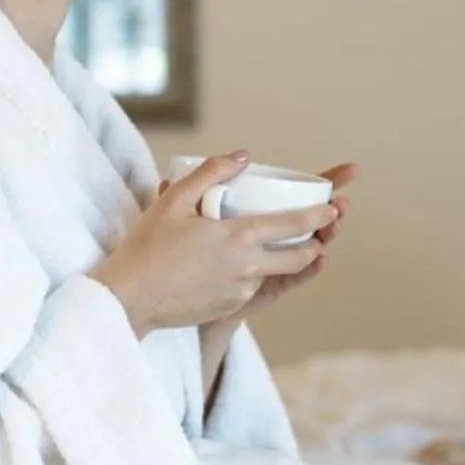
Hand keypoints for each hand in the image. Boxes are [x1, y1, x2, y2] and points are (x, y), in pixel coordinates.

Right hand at [89, 153, 336, 335]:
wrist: (129, 299)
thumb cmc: (147, 247)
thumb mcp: (173, 200)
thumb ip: (211, 173)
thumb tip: (243, 156)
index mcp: (239, 237)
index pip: (295, 224)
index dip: (321, 215)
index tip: (335, 207)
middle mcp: (249, 266)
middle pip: (300, 257)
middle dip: (315, 244)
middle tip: (316, 234)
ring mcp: (241, 291)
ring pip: (274, 272)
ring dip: (281, 259)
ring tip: (271, 246)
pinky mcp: (229, 307)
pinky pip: (249, 287)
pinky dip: (251, 274)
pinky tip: (230, 265)